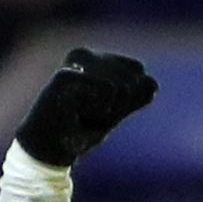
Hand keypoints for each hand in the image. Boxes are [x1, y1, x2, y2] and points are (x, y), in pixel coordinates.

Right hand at [15, 47, 157, 168]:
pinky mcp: (67, 74)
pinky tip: (77, 112)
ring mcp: (75, 62)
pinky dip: (100, 110)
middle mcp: (86, 54)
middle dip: (121, 106)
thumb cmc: (82, 129)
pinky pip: (108, 90)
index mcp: (99, 59)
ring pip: (123, 86)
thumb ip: (135, 96)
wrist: (50, 147)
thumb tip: (151, 82)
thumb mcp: (116, 112)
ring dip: (110, 110)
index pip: (141, 76)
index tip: (107, 110)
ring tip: (83, 112)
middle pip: (134, 80)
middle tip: (93, 114)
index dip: (132, 101)